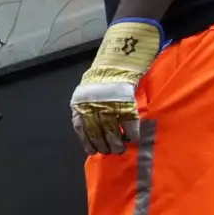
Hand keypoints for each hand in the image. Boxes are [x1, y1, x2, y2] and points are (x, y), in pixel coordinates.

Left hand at [70, 19, 162, 154]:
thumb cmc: (100, 80)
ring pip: (112, 131)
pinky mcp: (125, 103)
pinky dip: (131, 132)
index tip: (93, 151)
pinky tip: (133, 138)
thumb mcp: (85, 94)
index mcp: (80, 106)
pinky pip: (129, 122)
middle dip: (104, 145)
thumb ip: (85, 110)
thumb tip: (89, 132)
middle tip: (111, 152)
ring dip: (117, 143)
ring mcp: (109, 106)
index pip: (82, 130)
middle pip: (97, 133)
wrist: (116, 62)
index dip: (88, 143)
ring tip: (121, 149)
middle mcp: (92, 108)